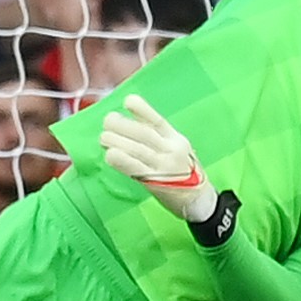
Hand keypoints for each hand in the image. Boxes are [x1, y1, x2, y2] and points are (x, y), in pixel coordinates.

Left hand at [99, 94, 217, 222]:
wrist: (197, 200)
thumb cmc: (182, 171)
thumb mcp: (175, 148)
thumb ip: (157, 137)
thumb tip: (126, 124)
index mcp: (176, 139)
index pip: (158, 121)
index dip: (142, 109)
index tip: (127, 101)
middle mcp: (171, 150)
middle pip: (144, 134)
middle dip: (122, 125)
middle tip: (107, 121)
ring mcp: (163, 166)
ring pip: (138, 149)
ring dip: (117, 141)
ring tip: (103, 138)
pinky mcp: (155, 182)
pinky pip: (136, 168)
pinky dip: (121, 160)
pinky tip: (109, 154)